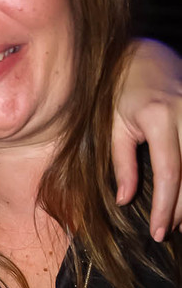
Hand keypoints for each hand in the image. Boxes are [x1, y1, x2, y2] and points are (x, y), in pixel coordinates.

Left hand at [112, 38, 181, 239]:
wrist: (144, 55)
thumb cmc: (120, 92)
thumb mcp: (112, 126)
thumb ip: (121, 163)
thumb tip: (124, 200)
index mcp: (158, 117)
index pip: (169, 172)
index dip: (166, 207)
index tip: (158, 232)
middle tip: (169, 231)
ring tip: (181, 219)